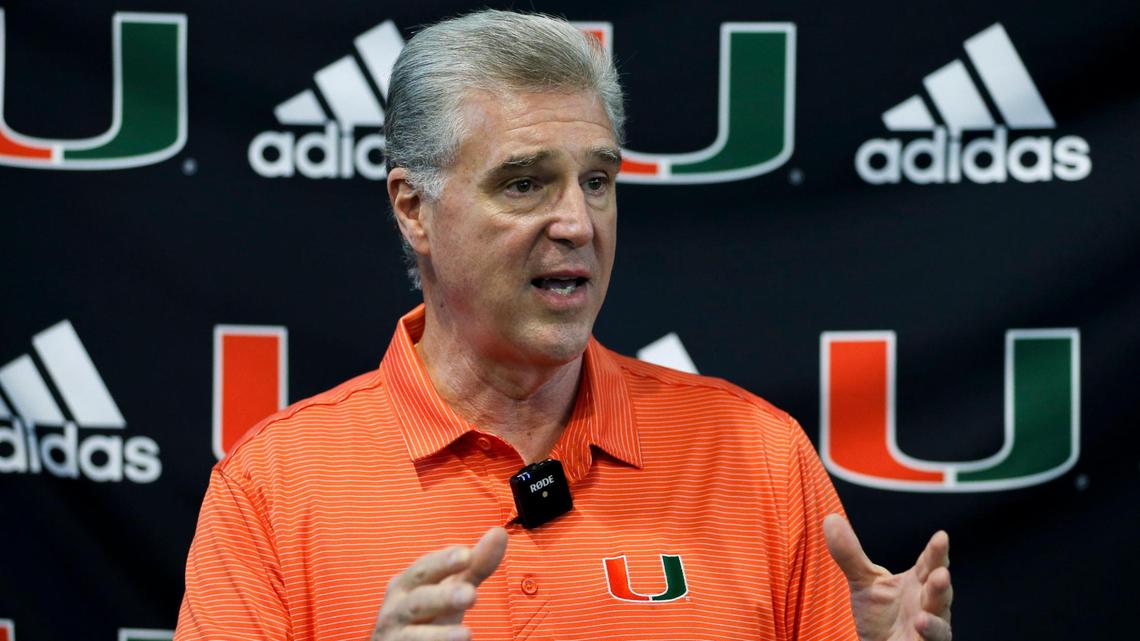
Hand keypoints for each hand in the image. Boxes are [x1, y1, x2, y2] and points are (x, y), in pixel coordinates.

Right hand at [371, 527, 507, 640]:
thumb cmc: (430, 611)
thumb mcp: (453, 586)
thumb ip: (476, 564)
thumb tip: (499, 532)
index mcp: (407, 583)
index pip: (425, 568)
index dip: (444, 561)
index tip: (466, 554)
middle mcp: (396, 607)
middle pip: (418, 600)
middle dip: (443, 596)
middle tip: (471, 593)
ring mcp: (396, 635)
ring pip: (414, 634)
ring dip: (439, 634)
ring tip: (467, 634)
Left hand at [823, 514, 952, 640]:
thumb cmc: (881, 616)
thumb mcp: (863, 583)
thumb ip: (850, 554)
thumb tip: (830, 518)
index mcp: (918, 582)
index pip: (929, 564)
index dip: (936, 552)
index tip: (941, 537)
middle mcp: (929, 604)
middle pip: (939, 591)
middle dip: (941, 582)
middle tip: (941, 572)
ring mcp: (930, 628)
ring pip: (939, 619)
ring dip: (936, 614)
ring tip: (928, 607)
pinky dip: (929, 633)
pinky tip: (920, 624)